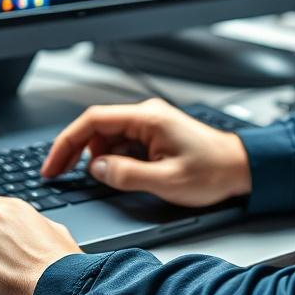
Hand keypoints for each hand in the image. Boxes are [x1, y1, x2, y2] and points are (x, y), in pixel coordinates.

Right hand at [41, 98, 251, 206]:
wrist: (241, 167)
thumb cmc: (212, 170)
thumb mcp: (166, 180)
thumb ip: (126, 174)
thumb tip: (96, 169)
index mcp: (147, 118)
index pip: (93, 120)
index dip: (67, 142)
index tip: (53, 163)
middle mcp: (146, 114)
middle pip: (97, 127)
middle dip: (74, 150)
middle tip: (57, 174)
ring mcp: (150, 123)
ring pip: (108, 136)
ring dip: (95, 157)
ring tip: (96, 179)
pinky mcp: (154, 134)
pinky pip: (123, 142)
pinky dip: (112, 158)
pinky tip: (113, 174)